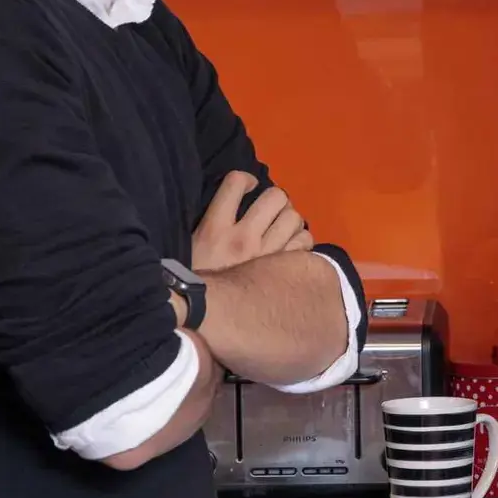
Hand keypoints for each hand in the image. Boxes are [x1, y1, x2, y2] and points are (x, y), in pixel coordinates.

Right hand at [192, 172, 312, 271]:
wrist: (204, 318)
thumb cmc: (196, 280)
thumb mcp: (193, 247)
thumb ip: (211, 222)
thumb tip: (229, 201)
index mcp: (215, 228)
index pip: (235, 182)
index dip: (246, 179)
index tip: (247, 188)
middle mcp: (243, 237)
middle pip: (275, 196)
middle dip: (275, 200)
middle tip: (270, 211)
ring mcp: (266, 254)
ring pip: (294, 217)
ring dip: (290, 219)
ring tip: (282, 228)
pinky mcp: (283, 270)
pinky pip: (305, 242)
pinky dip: (301, 240)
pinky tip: (291, 247)